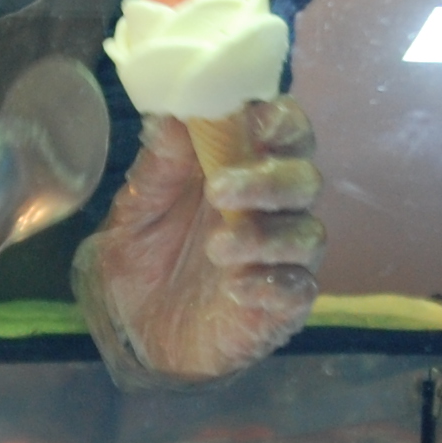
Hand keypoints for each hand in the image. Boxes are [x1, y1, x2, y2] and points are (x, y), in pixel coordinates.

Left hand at [72, 97, 322, 386]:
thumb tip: (171, 114)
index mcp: (246, 167)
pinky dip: (273, 285)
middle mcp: (274, 208)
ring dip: (266, 236)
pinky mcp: (282, 307)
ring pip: (307, 234)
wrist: (134, 328)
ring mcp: (282, 258)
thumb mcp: (138, 206)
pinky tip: (237, 287)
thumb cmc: (145, 253)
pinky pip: (299, 291)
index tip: (256, 118)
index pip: (287, 130)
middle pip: (304, 179)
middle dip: (268, 181)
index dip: (281, 120)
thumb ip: (160, 163)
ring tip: (217, 248)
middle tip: (218, 191)